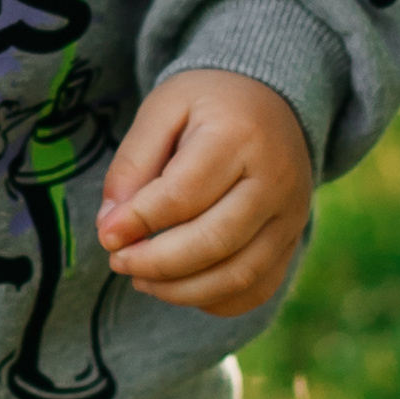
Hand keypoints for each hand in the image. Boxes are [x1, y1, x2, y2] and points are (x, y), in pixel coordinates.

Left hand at [95, 70, 312, 317]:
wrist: (270, 98)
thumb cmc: (206, 103)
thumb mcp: (161, 108)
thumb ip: (132, 163)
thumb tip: (111, 226)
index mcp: (238, 135)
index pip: (183, 195)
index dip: (138, 222)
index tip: (106, 234)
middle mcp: (276, 179)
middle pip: (214, 241)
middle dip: (156, 262)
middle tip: (118, 261)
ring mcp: (291, 214)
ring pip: (238, 274)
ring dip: (181, 290)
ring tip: (141, 278)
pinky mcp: (293, 239)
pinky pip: (258, 288)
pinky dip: (215, 300)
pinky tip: (179, 287)